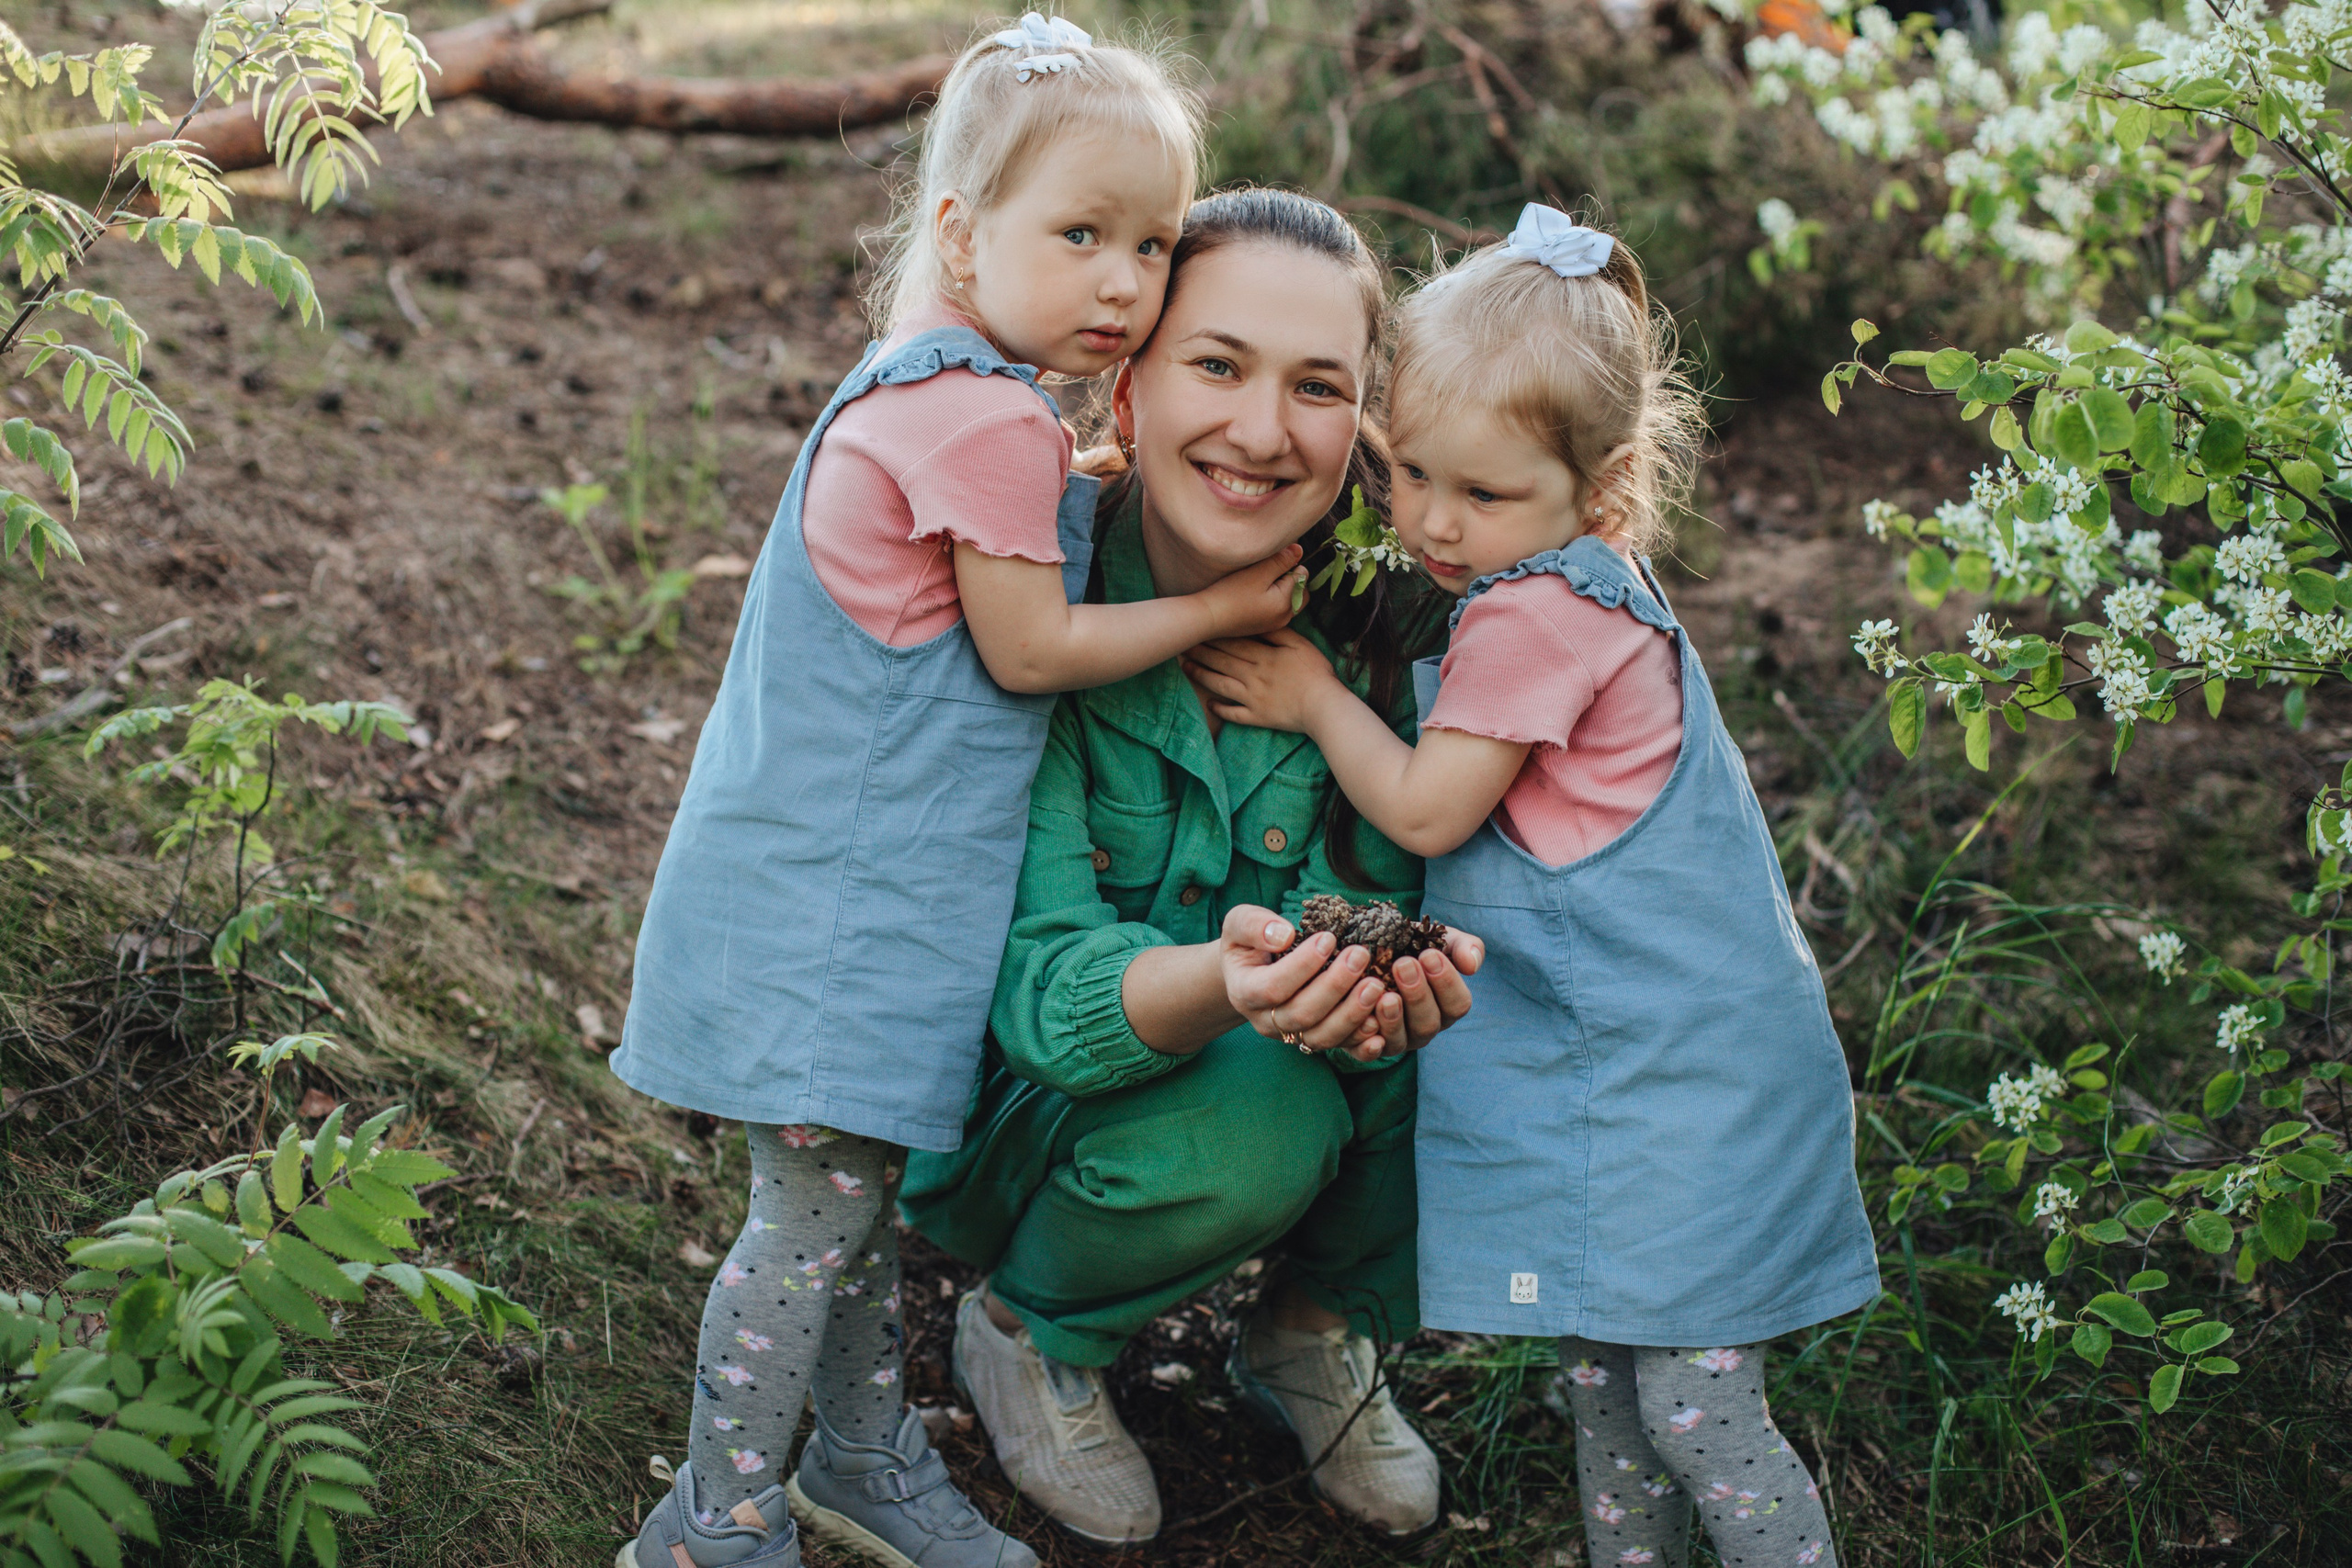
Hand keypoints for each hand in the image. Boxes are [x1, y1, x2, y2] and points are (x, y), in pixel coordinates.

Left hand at [1183, 628, 1342, 735]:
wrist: (1323, 706)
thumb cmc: (1316, 673)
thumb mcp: (1301, 645)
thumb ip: (1279, 633)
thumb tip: (1261, 623)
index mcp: (1263, 657)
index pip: (1234, 644)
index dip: (1214, 636)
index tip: (1199, 629)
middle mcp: (1253, 676)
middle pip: (1222, 662)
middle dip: (1201, 652)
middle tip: (1183, 645)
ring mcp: (1253, 698)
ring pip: (1221, 685)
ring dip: (1202, 676)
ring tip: (1187, 668)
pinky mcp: (1257, 717)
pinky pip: (1234, 714)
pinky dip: (1220, 710)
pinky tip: (1209, 705)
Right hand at [1194, 544, 1306, 639]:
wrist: (1207, 618)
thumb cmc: (1231, 594)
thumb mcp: (1258, 572)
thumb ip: (1281, 561)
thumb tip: (1299, 550)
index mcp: (1287, 604)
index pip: (1302, 576)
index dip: (1289, 564)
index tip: (1270, 561)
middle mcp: (1285, 617)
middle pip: (1299, 591)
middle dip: (1290, 579)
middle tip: (1267, 571)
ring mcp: (1275, 624)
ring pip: (1289, 600)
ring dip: (1281, 589)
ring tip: (1259, 582)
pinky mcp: (1263, 627)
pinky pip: (1277, 609)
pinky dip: (1272, 600)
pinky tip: (1254, 595)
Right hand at [1219, 904, 1392, 1053]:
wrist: (1251, 971)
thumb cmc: (1250, 941)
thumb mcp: (1239, 923)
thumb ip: (1254, 925)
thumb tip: (1284, 935)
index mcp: (1244, 992)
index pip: (1273, 987)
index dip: (1302, 965)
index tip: (1329, 937)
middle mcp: (1266, 1020)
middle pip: (1302, 1014)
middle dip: (1334, 986)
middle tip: (1361, 955)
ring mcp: (1291, 1035)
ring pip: (1322, 1037)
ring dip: (1352, 1014)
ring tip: (1376, 985)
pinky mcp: (1313, 1039)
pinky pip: (1339, 1047)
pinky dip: (1360, 1038)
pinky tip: (1379, 1021)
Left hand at [1340, 926, 1484, 1061]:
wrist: (1369, 950)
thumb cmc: (1409, 946)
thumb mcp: (1437, 940)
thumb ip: (1461, 947)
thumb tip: (1472, 965)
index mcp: (1446, 1007)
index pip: (1457, 1004)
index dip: (1446, 982)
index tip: (1429, 955)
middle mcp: (1423, 1028)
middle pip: (1428, 1023)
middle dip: (1417, 994)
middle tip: (1403, 965)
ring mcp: (1396, 1041)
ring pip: (1400, 1039)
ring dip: (1393, 1018)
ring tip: (1385, 993)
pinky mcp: (1366, 1047)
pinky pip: (1367, 1053)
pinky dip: (1367, 1043)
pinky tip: (1365, 1022)